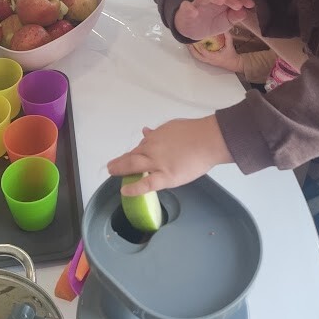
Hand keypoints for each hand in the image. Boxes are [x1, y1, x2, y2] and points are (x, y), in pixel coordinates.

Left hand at [108, 115, 230, 194]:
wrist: (208, 140)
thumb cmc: (194, 132)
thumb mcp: (172, 127)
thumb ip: (158, 132)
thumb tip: (145, 131)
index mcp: (155, 138)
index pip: (140, 147)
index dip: (132, 154)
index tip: (127, 158)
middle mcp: (152, 149)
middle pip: (132, 156)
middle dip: (119, 162)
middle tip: (111, 166)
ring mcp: (157, 163)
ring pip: (134, 166)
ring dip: (120, 169)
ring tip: (112, 173)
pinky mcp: (166, 177)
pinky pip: (146, 184)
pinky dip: (134, 188)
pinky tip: (125, 191)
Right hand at [174, 0, 254, 41]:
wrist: (192, 30)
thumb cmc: (211, 22)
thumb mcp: (226, 22)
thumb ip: (235, 17)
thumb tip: (245, 12)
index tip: (250, 4)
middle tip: (238, 5)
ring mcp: (197, 3)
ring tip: (221, 1)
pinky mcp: (185, 11)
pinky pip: (185, 7)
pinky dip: (188, 8)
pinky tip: (193, 11)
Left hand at [188, 36, 242, 72]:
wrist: (233, 63)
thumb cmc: (231, 54)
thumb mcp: (230, 44)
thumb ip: (227, 36)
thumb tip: (223, 28)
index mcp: (214, 56)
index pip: (204, 52)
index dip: (199, 46)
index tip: (196, 39)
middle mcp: (209, 60)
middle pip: (197, 55)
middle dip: (192, 49)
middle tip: (188, 42)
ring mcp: (208, 61)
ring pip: (197, 57)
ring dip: (192, 51)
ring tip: (188, 44)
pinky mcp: (207, 61)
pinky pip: (199, 57)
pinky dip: (195, 52)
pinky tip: (193, 47)